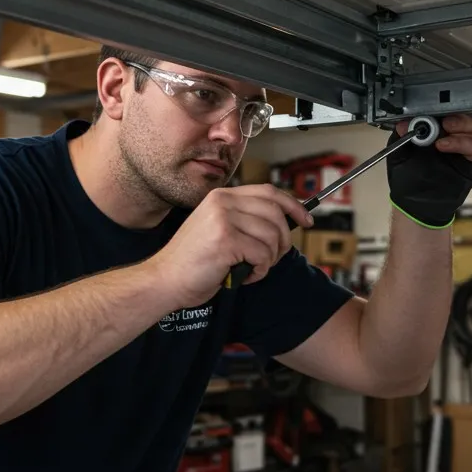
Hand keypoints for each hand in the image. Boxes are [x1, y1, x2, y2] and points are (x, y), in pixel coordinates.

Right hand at [145, 185, 312, 310]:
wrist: (165, 280)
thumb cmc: (194, 262)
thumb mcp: (219, 229)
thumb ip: (245, 219)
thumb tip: (285, 221)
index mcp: (222, 196)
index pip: (269, 192)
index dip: (293, 205)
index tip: (306, 220)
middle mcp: (223, 202)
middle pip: (276, 214)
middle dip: (283, 241)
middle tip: (271, 259)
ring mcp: (223, 219)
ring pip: (272, 237)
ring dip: (268, 260)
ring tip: (251, 269)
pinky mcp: (225, 240)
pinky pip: (263, 255)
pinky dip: (259, 271)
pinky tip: (244, 276)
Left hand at [387, 114, 471, 227]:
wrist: (417, 205)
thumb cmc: (407, 180)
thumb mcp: (399, 155)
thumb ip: (402, 136)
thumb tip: (404, 122)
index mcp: (433, 134)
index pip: (442, 115)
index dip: (438, 111)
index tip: (429, 112)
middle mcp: (450, 139)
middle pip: (461, 119)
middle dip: (453, 118)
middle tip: (441, 122)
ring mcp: (461, 151)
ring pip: (470, 131)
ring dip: (457, 129)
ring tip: (439, 140)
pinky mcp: (470, 164)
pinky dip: (461, 143)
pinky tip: (444, 146)